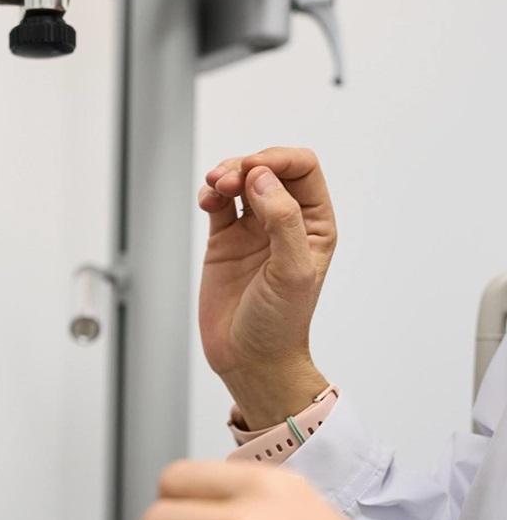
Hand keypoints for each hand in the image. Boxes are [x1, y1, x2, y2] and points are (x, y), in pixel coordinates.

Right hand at [199, 148, 336, 427]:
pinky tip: (206, 202)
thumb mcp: (292, 271)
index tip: (252, 171)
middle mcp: (285, 222)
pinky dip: (209, 194)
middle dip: (246, 166)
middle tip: (227, 182)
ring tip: (213, 188)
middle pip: (268, 169)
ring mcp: (253, 231)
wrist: (249, 359)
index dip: (277, 160)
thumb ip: (283, 220)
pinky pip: (217, 204)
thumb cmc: (279, 323)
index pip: (301, 169)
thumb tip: (261, 179)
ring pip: (241, 181)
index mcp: (314, 224)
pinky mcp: (224, 242)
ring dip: (225, 175)